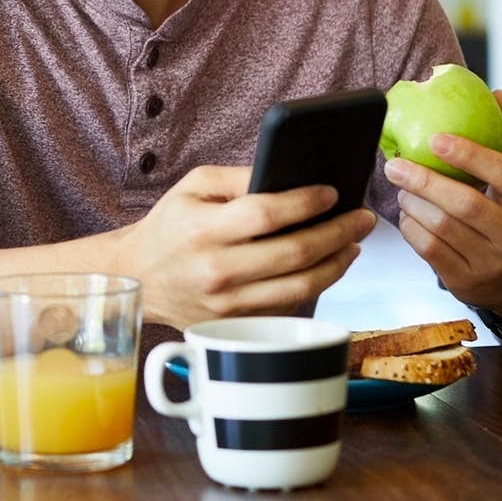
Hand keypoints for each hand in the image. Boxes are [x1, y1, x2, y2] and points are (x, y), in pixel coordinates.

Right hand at [118, 165, 376, 329]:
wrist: (139, 276)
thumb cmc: (171, 223)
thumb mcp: (193, 185)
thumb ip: (239, 177)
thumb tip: (289, 176)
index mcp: (202, 229)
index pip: (265, 214)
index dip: (305, 203)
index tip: (333, 192)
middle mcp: (216, 270)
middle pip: (293, 254)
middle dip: (337, 232)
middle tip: (363, 217)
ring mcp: (227, 304)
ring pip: (299, 287)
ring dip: (336, 263)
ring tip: (354, 242)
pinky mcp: (237, 324)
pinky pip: (288, 305)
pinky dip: (315, 284)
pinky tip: (329, 264)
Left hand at [384, 90, 501, 317]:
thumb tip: (497, 96)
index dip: (469, 154)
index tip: (435, 137)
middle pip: (466, 204)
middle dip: (424, 179)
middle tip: (395, 163)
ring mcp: (494, 265)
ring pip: (441, 227)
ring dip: (412, 201)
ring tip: (402, 185)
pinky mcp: (467, 283)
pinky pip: (428, 249)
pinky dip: (410, 226)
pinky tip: (408, 211)